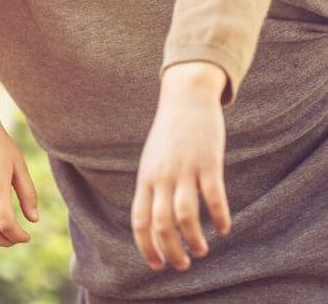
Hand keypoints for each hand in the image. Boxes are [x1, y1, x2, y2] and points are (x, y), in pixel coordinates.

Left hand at [131, 62, 230, 271]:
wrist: (185, 98)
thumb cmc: (169, 134)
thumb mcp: (152, 160)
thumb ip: (152, 187)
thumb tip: (154, 220)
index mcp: (146, 178)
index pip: (140, 220)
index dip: (146, 247)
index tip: (157, 265)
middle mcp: (162, 176)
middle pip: (161, 223)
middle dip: (171, 251)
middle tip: (183, 265)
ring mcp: (185, 169)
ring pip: (186, 215)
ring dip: (194, 239)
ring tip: (202, 251)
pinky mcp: (208, 163)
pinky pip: (214, 197)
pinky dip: (220, 217)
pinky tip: (225, 229)